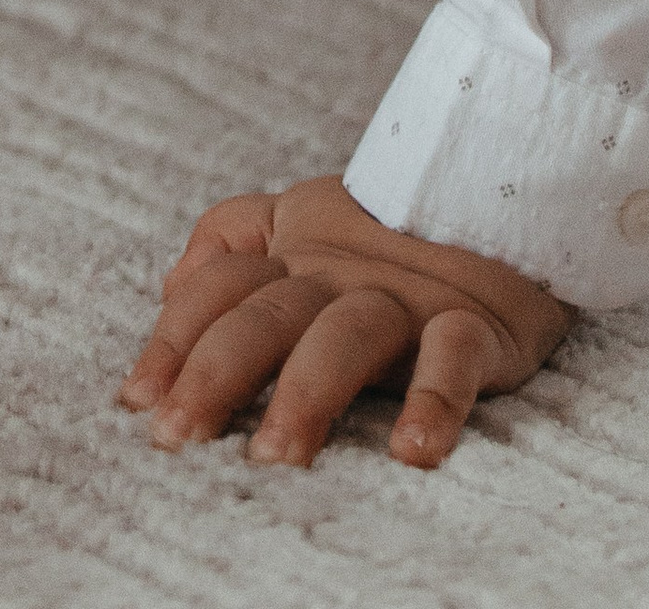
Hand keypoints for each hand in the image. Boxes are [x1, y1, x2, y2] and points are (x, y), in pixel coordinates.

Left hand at [119, 175, 568, 470]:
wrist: (510, 192)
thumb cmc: (392, 225)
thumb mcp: (304, 217)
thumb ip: (233, 238)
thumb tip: (168, 286)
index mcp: (295, 255)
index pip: (219, 287)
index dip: (173, 339)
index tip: (137, 401)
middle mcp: (340, 276)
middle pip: (266, 315)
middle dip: (215, 373)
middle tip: (178, 437)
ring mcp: (406, 297)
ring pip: (347, 335)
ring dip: (307, 392)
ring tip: (277, 457)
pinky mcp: (475, 322)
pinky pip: (454, 357)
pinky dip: (435, 397)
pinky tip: (414, 449)